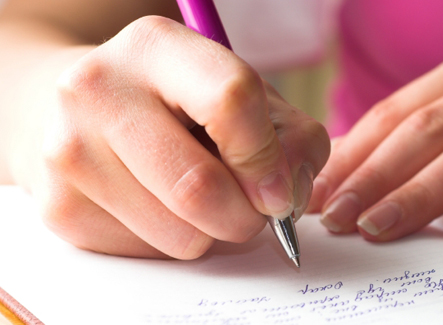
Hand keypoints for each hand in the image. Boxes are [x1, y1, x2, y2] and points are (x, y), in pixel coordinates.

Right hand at [10, 16, 329, 258]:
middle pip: (198, 186)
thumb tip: (287, 198)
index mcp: (157, 47)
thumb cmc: (179, 103)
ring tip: (198, 198)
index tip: (278, 189)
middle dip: (245, 217)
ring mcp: (69, 151)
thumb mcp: (245, 97)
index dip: (267, 159)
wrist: (84, 109)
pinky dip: (173, 241)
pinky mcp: (59, 206)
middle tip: (251, 210)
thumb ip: (290, 138)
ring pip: (179, 235)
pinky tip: (160, 206)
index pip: (230, 102)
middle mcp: (99, 90)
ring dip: (210, 232)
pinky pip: (148, 254)